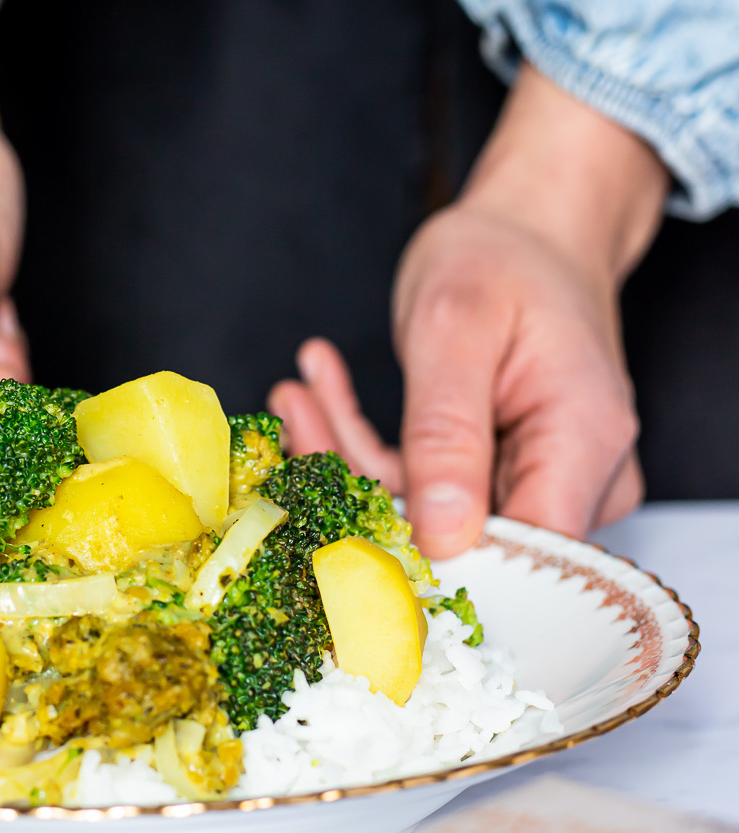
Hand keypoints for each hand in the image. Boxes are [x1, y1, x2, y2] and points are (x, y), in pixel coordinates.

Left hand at [270, 66, 666, 557]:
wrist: (526, 231)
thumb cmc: (504, 258)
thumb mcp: (458, 328)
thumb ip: (447, 433)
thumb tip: (442, 535)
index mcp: (584, 441)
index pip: (519, 552)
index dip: (431, 555)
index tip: (339, 512)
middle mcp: (574, 477)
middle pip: (459, 533)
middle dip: (362, 481)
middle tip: (293, 416)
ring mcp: (534, 480)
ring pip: (422, 511)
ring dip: (348, 454)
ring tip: (297, 392)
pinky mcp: (494, 476)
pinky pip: (416, 485)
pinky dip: (361, 443)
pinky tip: (319, 391)